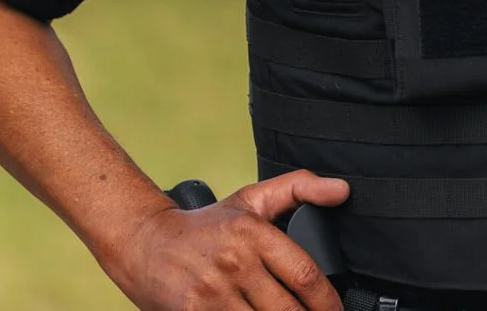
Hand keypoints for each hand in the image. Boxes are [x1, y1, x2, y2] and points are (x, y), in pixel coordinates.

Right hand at [111, 170, 348, 310]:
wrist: (144, 243)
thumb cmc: (206, 226)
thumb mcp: (253, 198)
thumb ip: (301, 188)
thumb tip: (343, 191)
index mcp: (253, 234)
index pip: (304, 274)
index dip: (328, 300)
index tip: (338, 310)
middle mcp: (234, 264)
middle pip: (287, 310)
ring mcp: (211, 293)